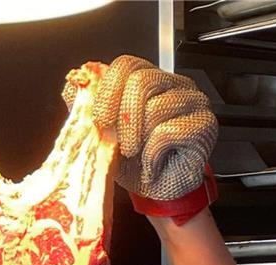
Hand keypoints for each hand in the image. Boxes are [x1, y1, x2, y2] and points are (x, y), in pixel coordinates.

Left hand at [69, 55, 216, 201]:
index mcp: (147, 80)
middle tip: (119, 143)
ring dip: (137, 139)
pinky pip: (168, 132)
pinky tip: (153, 162)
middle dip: (122, 119)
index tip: (99, 119)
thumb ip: (89, 107)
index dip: (108, 91)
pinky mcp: (203, 125)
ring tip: (137, 154)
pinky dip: (152, 154)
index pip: (126, 65)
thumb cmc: (132, 161)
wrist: (154, 189)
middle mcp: (172, 84)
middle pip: (141, 81)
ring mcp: (191, 102)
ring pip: (155, 108)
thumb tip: (72, 85)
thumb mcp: (102, 132)